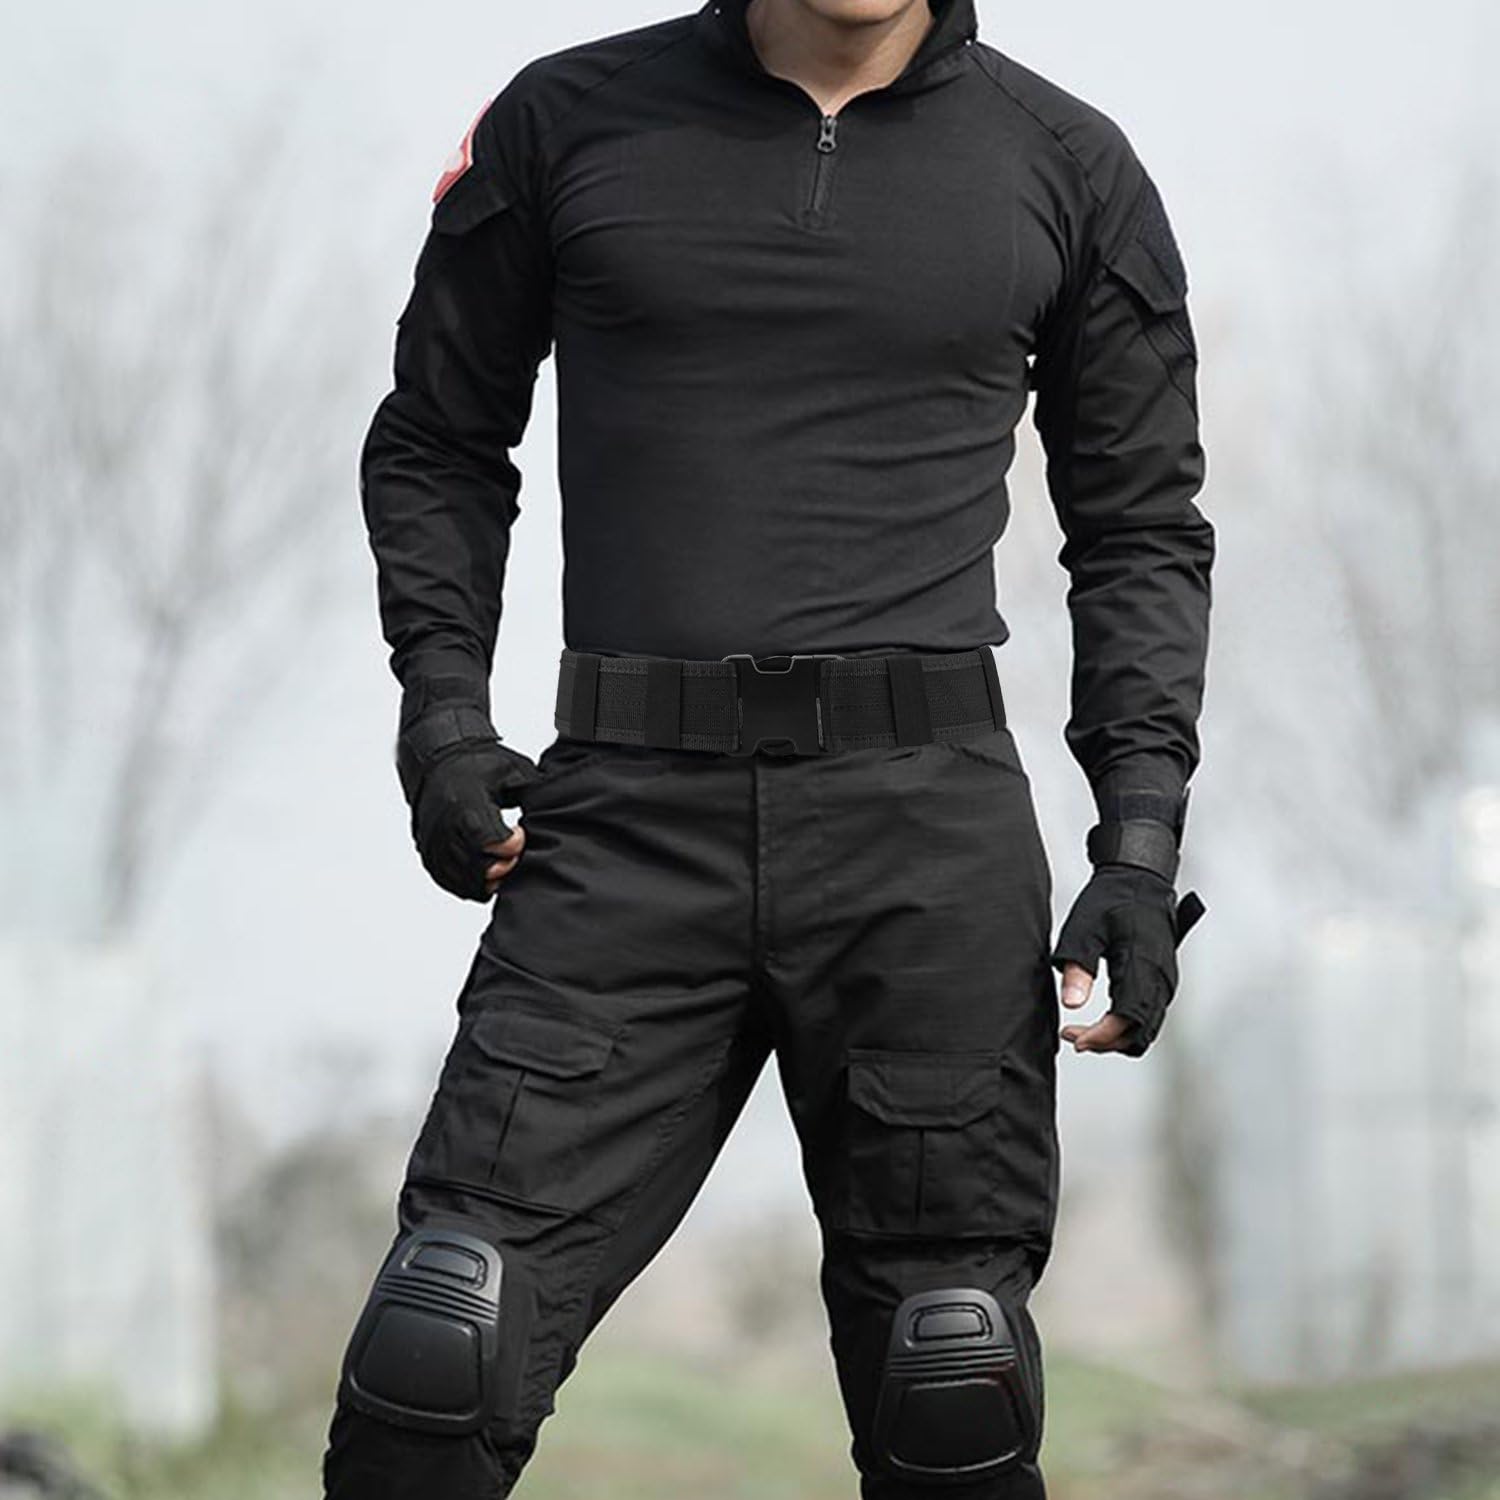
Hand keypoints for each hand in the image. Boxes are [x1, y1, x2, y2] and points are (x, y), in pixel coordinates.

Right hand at [408, 738, 542, 901]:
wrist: (436, 762)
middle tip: (514, 851)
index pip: (495, 844)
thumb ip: (533, 792)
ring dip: (490, 877)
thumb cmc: (473, 764)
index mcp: (468, 808)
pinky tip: (485, 869)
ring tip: (501, 859)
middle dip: (505, 865)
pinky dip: (473, 882)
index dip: (514, 845)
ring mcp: (436, 847)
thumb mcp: (511, 770)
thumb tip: (560, 806)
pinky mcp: (431, 857)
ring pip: (468, 882)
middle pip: (482, 869)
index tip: (519, 834)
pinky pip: (454, 884)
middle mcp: (447, 831)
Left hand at [1051, 865, 1204, 1057]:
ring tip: (1082, 1030)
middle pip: (1140, 1032)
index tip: (1074, 1039)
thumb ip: (1079, 968)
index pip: (1128, 1019)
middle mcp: (1161, 979)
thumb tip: (1071, 1003)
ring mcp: (1165, 981)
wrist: (1139, 880)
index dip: (1102, 1036)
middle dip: (1106, 1042)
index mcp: (1143, 966)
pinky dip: (1127, 1026)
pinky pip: (1149, 1016)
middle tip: (1072, 1035)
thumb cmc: (1112, 899)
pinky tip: (1101, 1020)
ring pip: (1147, 1029)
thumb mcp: (1084, 930)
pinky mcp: (1162, 981)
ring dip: (1116, 1037)